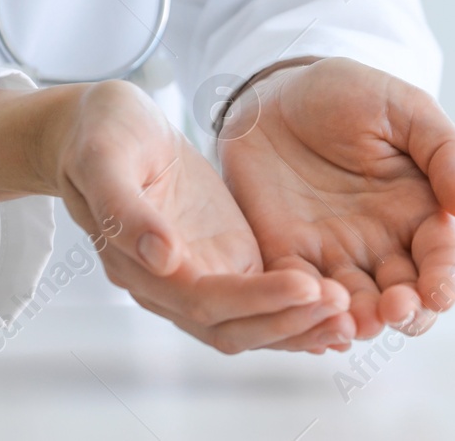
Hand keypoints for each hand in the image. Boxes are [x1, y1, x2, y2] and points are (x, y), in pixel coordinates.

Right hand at [0, 80, 351, 352]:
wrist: (107, 127)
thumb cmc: (101, 135)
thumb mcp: (105, 158)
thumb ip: (126, 211)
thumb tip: (162, 258)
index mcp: (138, 264)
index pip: (203, 299)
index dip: (255, 300)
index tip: (306, 284)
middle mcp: (172, 282)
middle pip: (233, 326)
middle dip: (290, 322)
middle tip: (345, 305)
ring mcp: (202, 272)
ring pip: (254, 322)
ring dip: (300, 324)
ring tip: (353, 315)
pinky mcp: (227, 256)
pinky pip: (265, 296)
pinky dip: (300, 308)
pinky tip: (342, 305)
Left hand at [218, 58, 454, 346]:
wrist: (276, 90)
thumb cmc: (347, 94)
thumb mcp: (403, 108)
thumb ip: (444, 150)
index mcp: (420, 211)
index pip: (444, 260)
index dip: (445, 281)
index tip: (437, 289)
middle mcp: (383, 243)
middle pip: (407, 301)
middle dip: (407, 314)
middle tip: (395, 308)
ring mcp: (334, 255)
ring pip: (356, 309)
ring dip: (359, 322)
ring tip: (355, 321)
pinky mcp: (286, 256)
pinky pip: (298, 295)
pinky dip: (307, 311)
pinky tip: (311, 308)